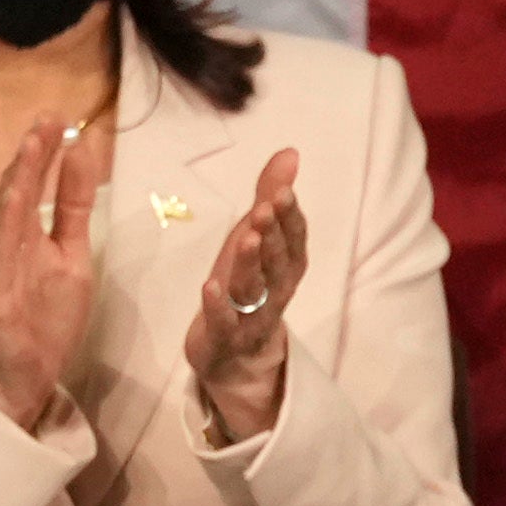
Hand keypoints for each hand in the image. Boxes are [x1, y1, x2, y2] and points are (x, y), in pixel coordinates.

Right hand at [0, 115, 105, 431]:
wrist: (29, 374)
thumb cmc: (46, 314)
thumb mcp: (72, 253)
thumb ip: (73, 206)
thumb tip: (81, 153)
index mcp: (28, 234)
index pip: (37, 185)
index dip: (46, 152)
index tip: (59, 118)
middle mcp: (9, 246)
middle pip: (18, 193)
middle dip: (31, 156)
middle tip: (46, 121)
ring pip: (4, 219)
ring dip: (16, 182)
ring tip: (30, 148)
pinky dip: (4, 230)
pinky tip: (13, 203)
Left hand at [184, 144, 307, 441]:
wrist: (230, 352)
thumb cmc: (245, 284)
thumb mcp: (256, 238)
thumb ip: (270, 197)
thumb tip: (290, 153)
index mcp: (286, 267)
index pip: (295, 241)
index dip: (291, 218)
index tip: (283, 191)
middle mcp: (276, 292)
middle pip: (279, 264)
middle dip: (274, 236)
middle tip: (265, 208)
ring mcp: (252, 318)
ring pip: (255, 291)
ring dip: (251, 264)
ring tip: (246, 237)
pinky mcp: (226, 339)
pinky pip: (225, 324)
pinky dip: (218, 307)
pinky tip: (210, 286)